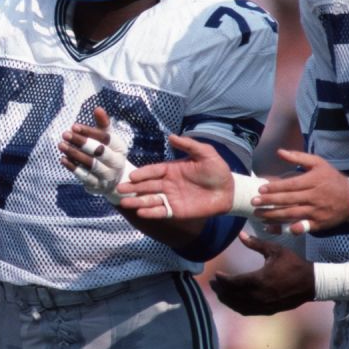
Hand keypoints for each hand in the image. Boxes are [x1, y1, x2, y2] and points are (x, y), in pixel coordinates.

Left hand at [59, 107, 134, 203]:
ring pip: (91, 164)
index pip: (106, 138)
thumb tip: (98, 108)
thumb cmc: (108, 153)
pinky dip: (73, 167)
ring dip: (74, 153)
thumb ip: (103, 124)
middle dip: (81, 142)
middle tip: (65, 134)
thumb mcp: (108, 139)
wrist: (116, 181)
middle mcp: (116, 162)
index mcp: (120, 148)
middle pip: (99, 151)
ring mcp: (108, 175)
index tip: (74, 126)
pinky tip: (63, 159)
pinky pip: (84, 176)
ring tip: (61, 145)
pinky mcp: (98, 186)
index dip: (89, 131)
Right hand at [115, 133, 233, 220]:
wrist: (229, 191)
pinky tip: (141, 212)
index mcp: (171, 169)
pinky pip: (161, 211)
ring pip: (150, 199)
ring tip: (124, 202)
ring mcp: (171, 198)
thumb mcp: (205, 153)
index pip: (153, 171)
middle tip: (119, 189)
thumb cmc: (217, 170)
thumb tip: (171, 136)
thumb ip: (189, 145)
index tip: (131, 176)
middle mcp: (168, 184)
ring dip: (137, 201)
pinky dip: (151, 212)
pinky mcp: (176, 211)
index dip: (142, 173)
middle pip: (147, 186)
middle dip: (133, 188)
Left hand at [209, 232, 314, 315]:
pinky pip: (248, 311)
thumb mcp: (275, 250)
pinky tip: (232, 302)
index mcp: (261, 279)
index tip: (216, 274)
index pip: (234, 282)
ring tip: (219, 292)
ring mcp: (265, 305)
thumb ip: (256, 243)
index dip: (222, 280)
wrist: (312, 283)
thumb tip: (240, 234)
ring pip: (239, 306)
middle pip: (233, 295)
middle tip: (212, 284)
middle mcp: (260, 295)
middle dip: (221, 290)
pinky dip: (237, 307)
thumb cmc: (294, 264)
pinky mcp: (269, 310)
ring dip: (227, 300)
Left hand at [253, 150, 348, 233]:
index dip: (275, 188)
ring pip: (292, 215)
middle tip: (253, 203)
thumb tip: (279, 152)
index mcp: (314, 181)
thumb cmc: (331, 178)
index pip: (291, 185)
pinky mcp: (318, 224)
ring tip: (258, 215)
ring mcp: (317, 212)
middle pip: (289, 201)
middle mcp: (315, 197)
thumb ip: (298, 157)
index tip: (260, 189)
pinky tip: (272, 228)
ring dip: (273, 216)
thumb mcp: (318, 163)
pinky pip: (300, 228)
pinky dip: (286, 229)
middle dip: (270, 202)